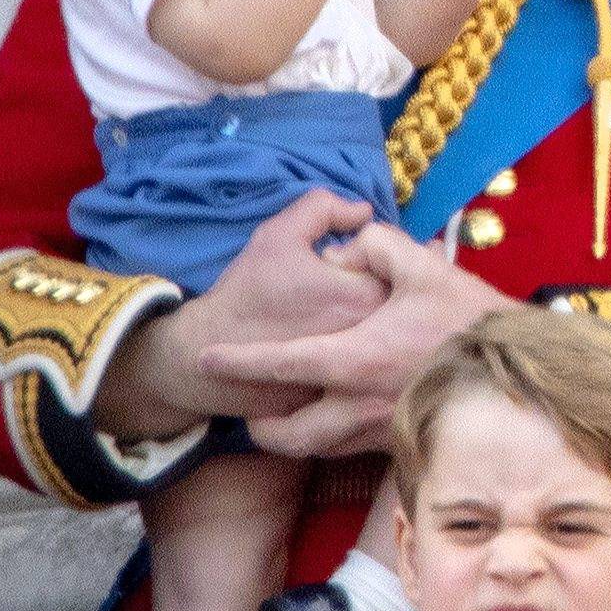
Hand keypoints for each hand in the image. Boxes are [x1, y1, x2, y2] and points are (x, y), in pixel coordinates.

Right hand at [92, 190, 388, 440]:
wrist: (207, 352)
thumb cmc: (247, 291)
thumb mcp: (280, 234)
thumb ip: (326, 209)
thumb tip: (364, 211)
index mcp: (364, 297)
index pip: (402, 267)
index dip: (376, 259)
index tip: (349, 264)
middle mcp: (373, 341)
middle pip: (401, 306)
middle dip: (384, 291)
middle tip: (347, 288)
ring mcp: (363, 375)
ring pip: (388, 341)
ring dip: (378, 326)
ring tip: (336, 316)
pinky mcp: (347, 401)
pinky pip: (369, 372)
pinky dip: (361, 358)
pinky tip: (336, 346)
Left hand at [198, 222, 511, 455]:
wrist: (521, 370)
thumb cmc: (469, 317)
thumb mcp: (421, 264)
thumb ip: (373, 244)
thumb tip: (345, 249)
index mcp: (355, 359)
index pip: (281, 364)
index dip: (238, 362)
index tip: (207, 358)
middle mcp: (359, 404)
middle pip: (287, 435)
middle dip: (261, 428)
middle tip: (251, 413)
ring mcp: (381, 430)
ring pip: (317, 450)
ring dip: (294, 436)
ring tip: (287, 417)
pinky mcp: (403, 442)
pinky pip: (351, 450)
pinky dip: (333, 437)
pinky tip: (340, 415)